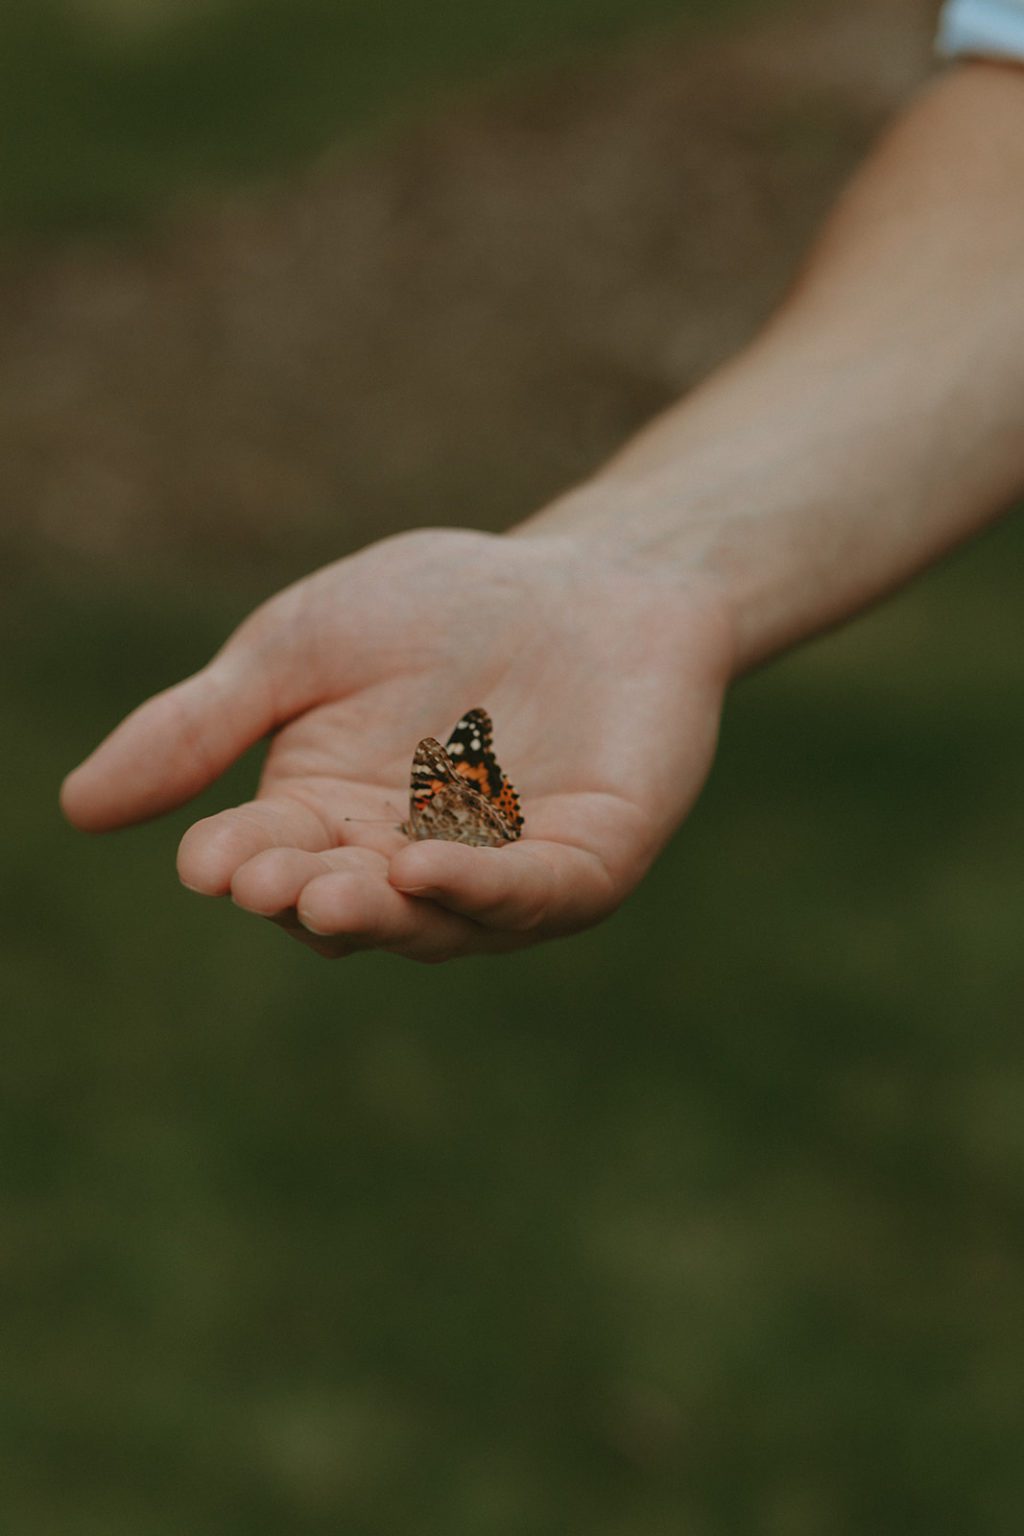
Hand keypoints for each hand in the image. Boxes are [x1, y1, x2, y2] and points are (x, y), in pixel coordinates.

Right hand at [61, 528, 731, 959]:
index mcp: (330, 819)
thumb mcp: (299, 648)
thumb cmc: (440, 608)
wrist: (587, 577)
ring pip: (432, 920)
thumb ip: (202, 724)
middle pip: (345, 904)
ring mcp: (500, 876)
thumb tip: (76, 806)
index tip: (207, 860)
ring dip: (383, 912)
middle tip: (271, 883)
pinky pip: (531, 898)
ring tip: (334, 892)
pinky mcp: (585, 865)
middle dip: (306, 896)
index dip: (238, 864)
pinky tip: (429, 871)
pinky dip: (483, 894)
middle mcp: (406, 864)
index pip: (270, 858)